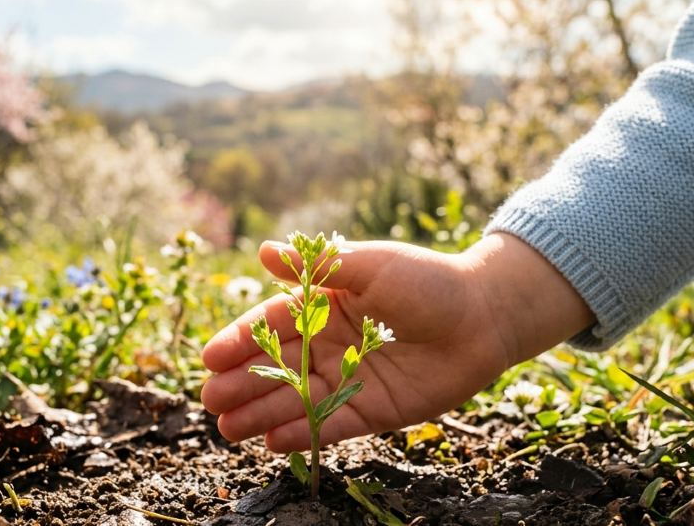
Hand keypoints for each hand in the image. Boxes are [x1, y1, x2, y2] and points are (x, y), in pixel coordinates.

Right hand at [200, 232, 593, 452]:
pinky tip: (270, 442)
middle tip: (211, 399)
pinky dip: (301, 434)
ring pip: (295, 399)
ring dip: (260, 414)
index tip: (210, 356)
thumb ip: (316, 266)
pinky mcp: (371, 410)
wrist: (482, 316)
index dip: (240, 340)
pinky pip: (329, 425)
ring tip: (227, 428)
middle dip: (242, 383)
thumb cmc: (427, 281)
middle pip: (276, 366)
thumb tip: (263, 251)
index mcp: (324, 305)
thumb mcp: (370, 266)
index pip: (272, 323)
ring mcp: (348, 379)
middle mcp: (329, 344)